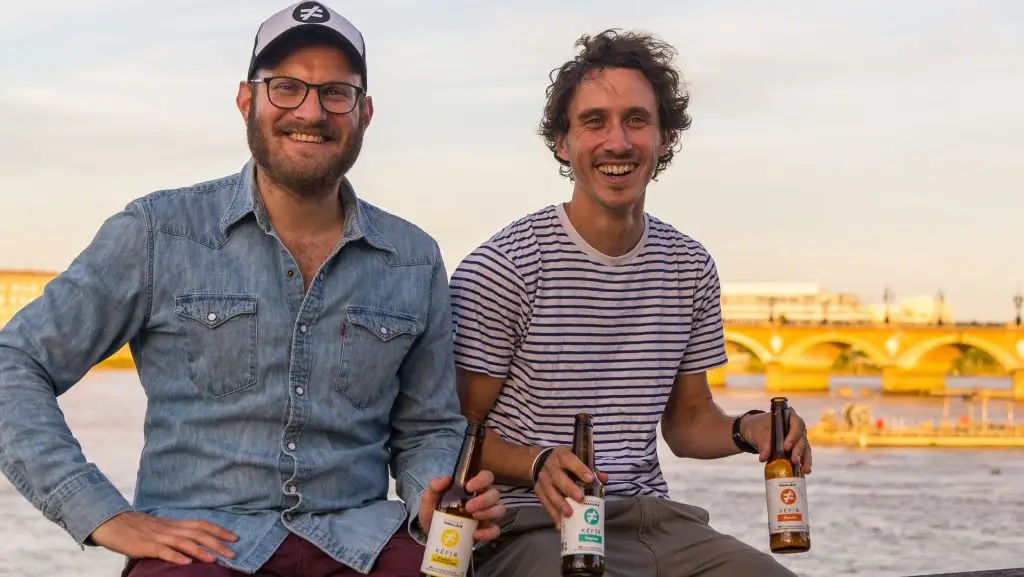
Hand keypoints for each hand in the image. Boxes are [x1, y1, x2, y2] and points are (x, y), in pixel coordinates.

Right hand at [89, 511, 237, 564]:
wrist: (111, 522)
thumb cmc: (137, 528)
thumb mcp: (160, 528)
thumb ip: (176, 534)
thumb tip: (194, 542)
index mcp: (174, 524)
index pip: (201, 524)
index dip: (219, 531)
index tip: (235, 537)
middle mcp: (170, 528)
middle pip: (198, 533)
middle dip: (217, 543)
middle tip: (234, 552)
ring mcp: (158, 537)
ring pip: (184, 542)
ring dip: (201, 551)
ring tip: (215, 560)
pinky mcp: (145, 546)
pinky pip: (163, 551)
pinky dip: (176, 556)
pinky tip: (187, 563)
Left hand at [419, 470, 504, 542]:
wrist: (431, 533)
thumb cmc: (433, 511)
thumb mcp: (429, 498)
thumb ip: (434, 487)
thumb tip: (447, 479)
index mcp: (472, 488)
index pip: (486, 477)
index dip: (482, 480)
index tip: (469, 487)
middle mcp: (482, 499)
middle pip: (495, 494)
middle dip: (484, 500)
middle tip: (468, 507)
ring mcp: (485, 514)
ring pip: (500, 509)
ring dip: (489, 512)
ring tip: (473, 517)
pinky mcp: (485, 530)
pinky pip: (495, 530)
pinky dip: (488, 532)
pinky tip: (476, 535)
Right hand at [534, 446, 609, 525]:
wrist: (544, 464)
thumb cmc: (567, 464)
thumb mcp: (578, 460)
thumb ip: (592, 469)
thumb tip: (604, 479)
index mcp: (562, 455)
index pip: (569, 459)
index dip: (579, 468)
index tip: (590, 479)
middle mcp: (550, 466)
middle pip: (558, 477)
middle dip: (569, 488)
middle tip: (580, 498)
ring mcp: (542, 478)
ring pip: (549, 491)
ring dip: (559, 503)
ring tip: (569, 514)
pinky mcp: (538, 490)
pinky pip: (545, 503)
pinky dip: (553, 514)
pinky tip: (560, 524)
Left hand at [741, 408, 812, 474]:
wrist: (755, 431)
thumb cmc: (758, 427)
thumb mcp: (758, 434)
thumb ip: (763, 445)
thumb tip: (763, 458)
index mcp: (788, 416)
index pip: (796, 424)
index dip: (793, 435)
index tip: (786, 446)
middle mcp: (796, 426)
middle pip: (801, 437)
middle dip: (799, 450)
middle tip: (794, 460)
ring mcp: (798, 436)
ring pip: (805, 447)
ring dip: (805, 459)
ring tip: (805, 470)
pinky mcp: (797, 446)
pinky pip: (803, 454)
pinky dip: (803, 462)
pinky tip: (804, 471)